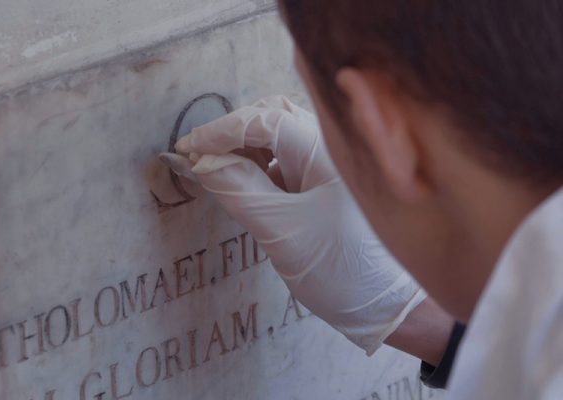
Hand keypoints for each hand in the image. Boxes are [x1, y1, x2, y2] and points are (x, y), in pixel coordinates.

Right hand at [161, 96, 425, 354]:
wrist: (378, 304)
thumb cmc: (337, 269)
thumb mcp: (281, 231)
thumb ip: (240, 191)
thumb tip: (202, 162)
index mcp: (328, 154)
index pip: (267, 120)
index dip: (223, 130)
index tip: (189, 148)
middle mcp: (330, 150)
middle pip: (274, 119)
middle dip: (234, 133)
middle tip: (200, 154)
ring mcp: (326, 167)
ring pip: (277, 140)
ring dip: (243, 149)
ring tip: (215, 170)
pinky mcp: (320, 185)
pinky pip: (282, 163)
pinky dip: (256, 167)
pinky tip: (240, 183)